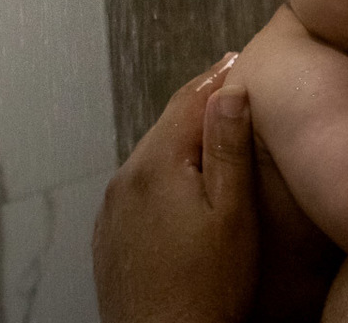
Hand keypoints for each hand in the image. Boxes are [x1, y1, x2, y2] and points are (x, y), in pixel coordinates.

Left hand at [93, 54, 256, 322]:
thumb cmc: (208, 289)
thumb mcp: (234, 213)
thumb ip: (228, 148)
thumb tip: (228, 92)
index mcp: (156, 165)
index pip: (188, 101)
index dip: (216, 77)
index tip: (236, 59)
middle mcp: (125, 180)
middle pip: (167, 125)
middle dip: (200, 107)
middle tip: (231, 89)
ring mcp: (113, 208)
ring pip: (153, 156)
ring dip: (182, 142)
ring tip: (215, 135)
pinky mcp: (111, 233)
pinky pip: (140, 187)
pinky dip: (165, 175)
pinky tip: (187, 187)